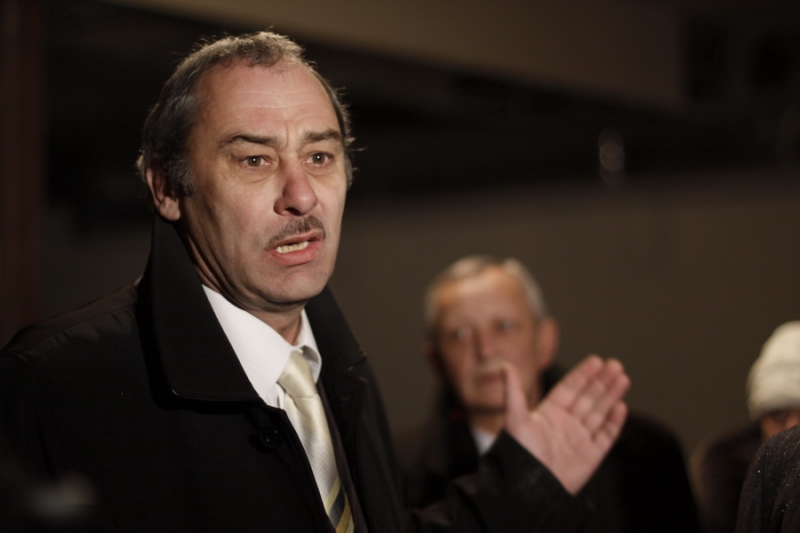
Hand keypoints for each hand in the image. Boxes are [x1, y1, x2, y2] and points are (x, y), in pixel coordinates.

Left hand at [503, 355, 628, 493]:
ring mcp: (579, 439)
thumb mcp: (515, 419)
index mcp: (549, 413)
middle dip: (602, 381)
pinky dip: (614, 422)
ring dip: (611, 396)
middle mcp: (566, 424)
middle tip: (615, 365)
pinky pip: (605, 436)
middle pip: (588, 397)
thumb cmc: (520, 454)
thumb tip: (505, 366)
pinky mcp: (590, 456)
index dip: (583, 374)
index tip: (597, 360)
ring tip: (623, 378)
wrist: (530, 490)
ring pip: (599, 412)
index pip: (570, 388)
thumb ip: (513, 392)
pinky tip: (621, 406)